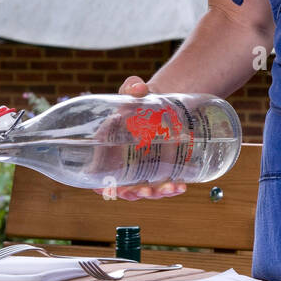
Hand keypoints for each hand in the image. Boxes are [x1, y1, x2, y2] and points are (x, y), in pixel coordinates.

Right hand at [86, 76, 187, 200]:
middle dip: (136, 193)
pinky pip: (164, 185)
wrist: (162, 102)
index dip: (102, 186)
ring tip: (172, 188)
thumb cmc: (139, 100)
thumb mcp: (133, 91)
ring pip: (146, 189)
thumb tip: (138, 88)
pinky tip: (182, 186)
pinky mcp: (161, 170)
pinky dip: (172, 188)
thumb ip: (131, 86)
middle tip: (147, 190)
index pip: (98, 175)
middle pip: (124, 188)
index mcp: (107, 149)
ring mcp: (143, 169)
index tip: (111, 189)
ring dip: (158, 193)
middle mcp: (123, 164)